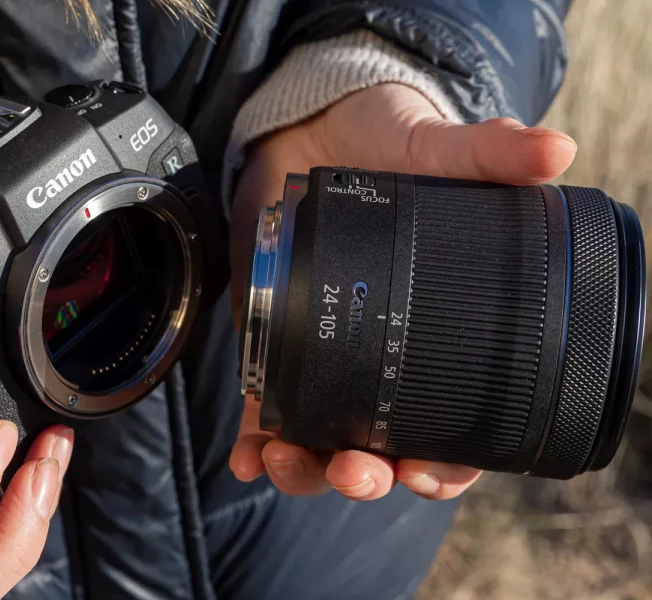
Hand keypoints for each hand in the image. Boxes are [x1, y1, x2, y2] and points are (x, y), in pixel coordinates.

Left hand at [229, 84, 576, 500]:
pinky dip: (255, 442)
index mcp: (433, 335)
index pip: (451, 424)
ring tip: (288, 463)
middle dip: (365, 473)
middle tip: (358, 470)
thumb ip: (486, 153)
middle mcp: (378, 358)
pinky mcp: (273, 342)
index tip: (426, 471)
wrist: (311, 131)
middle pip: (378, 444)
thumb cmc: (385, 146)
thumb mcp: (434, 148)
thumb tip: (555, 152)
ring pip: (318, 438)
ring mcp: (321, 356)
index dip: (445, 463)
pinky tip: (248, 457)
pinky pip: (266, 406)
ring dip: (304, 467)